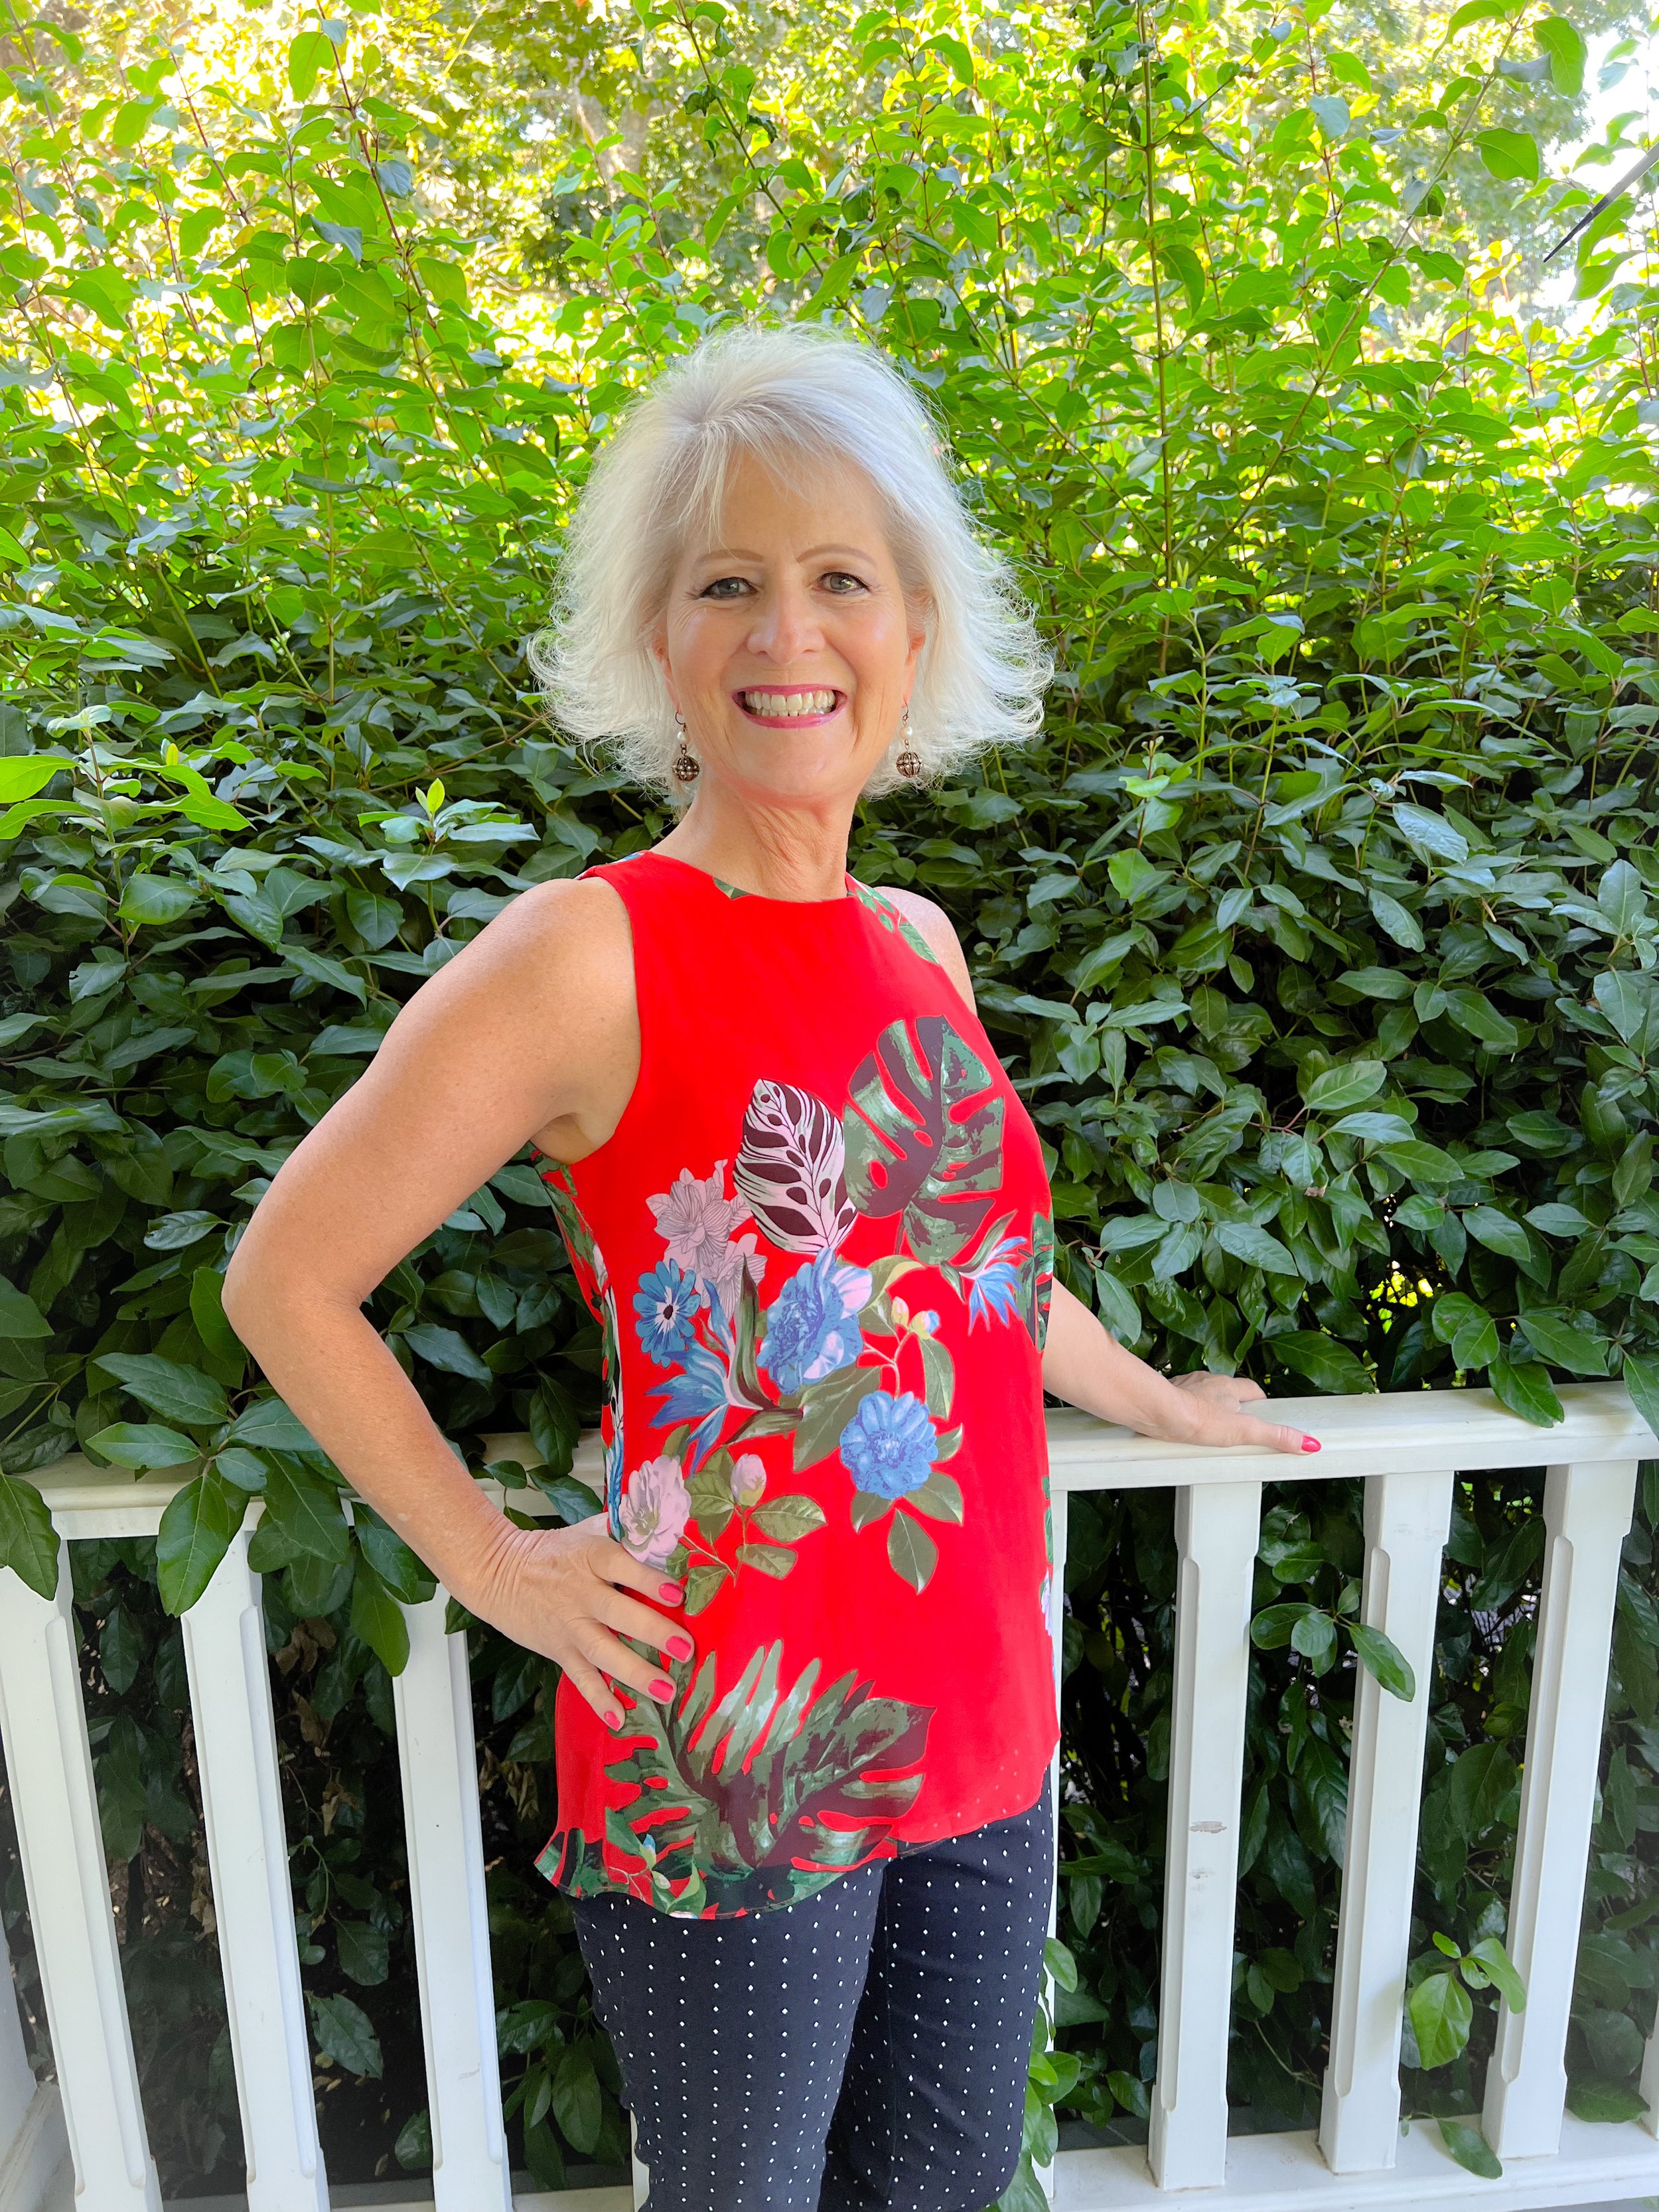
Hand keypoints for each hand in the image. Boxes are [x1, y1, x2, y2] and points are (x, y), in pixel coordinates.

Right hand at [458, 1512, 690, 1729]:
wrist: (498, 1572)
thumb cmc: (553, 1551)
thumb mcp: (588, 1531)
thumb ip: (626, 1529)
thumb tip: (669, 1522)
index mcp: (592, 1558)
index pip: (624, 1567)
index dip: (650, 1581)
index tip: (678, 1594)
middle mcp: (582, 1593)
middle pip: (620, 1614)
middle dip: (654, 1633)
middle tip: (685, 1649)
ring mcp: (570, 1626)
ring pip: (604, 1652)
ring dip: (635, 1674)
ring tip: (665, 1691)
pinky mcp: (558, 1650)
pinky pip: (580, 1678)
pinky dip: (598, 1699)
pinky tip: (618, 1718)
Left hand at [1163, 1370, 1320, 1455]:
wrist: (1158, 1412)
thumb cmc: (1197, 1418)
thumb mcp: (1244, 1431)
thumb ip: (1274, 1436)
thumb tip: (1307, 1442)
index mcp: (1228, 1386)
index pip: (1252, 1389)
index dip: (1259, 1402)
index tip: (1263, 1415)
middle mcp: (1206, 1382)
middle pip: (1226, 1392)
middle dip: (1231, 1406)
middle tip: (1234, 1426)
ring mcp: (1185, 1388)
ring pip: (1201, 1395)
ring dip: (1206, 1408)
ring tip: (1207, 1431)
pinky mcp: (1167, 1397)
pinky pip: (1178, 1403)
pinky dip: (1182, 1413)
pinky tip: (1182, 1429)